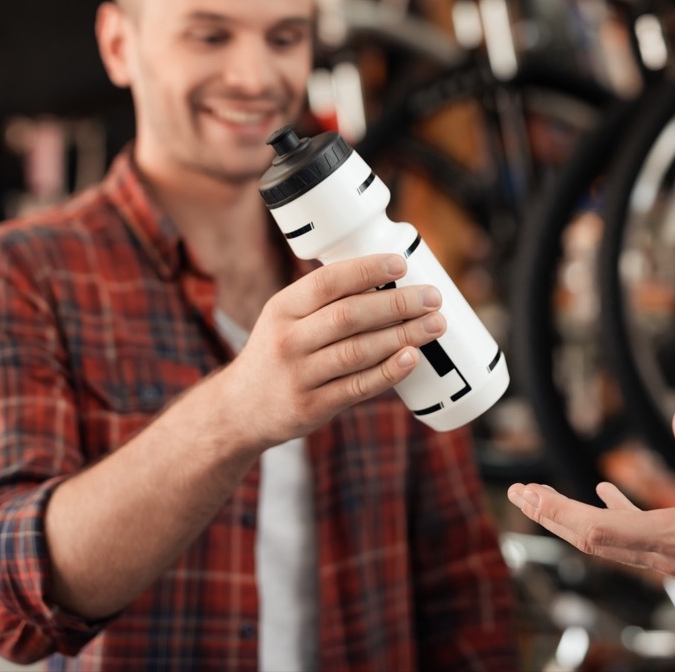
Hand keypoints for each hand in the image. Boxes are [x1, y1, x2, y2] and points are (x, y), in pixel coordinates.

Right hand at [224, 253, 443, 447]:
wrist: (239, 409)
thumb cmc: (276, 354)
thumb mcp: (284, 319)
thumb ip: (325, 302)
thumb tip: (388, 278)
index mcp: (282, 308)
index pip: (327, 282)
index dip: (366, 270)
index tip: (400, 264)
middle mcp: (288, 340)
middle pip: (349, 316)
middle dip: (397, 304)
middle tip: (432, 297)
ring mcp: (299, 376)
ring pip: (358, 351)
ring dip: (402, 336)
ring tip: (434, 324)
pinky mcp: (312, 407)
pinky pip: (357, 387)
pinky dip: (388, 372)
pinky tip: (411, 358)